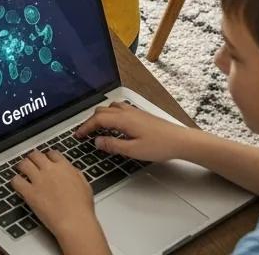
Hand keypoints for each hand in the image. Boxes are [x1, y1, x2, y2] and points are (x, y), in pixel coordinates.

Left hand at [11, 150, 104, 247]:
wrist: (75, 223)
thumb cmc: (82, 209)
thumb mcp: (85, 186)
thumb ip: (76, 174)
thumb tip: (71, 170)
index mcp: (64, 167)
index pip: (52, 153)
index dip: (48, 156)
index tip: (46, 160)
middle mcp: (49, 170)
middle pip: (35, 155)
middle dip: (33, 158)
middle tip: (31, 163)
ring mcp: (38, 180)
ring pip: (24, 164)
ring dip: (22, 166)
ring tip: (21, 170)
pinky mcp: (29, 192)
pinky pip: (16, 181)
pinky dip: (15, 181)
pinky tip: (18, 185)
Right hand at [75, 101, 191, 163]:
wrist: (180, 140)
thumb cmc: (160, 146)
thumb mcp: (134, 150)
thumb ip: (113, 145)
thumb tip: (97, 142)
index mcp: (122, 119)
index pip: (97, 119)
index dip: (85, 127)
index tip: (78, 135)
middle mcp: (126, 111)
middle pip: (101, 111)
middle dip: (91, 121)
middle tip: (85, 133)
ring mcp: (133, 111)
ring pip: (110, 108)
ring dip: (101, 116)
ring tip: (98, 129)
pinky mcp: (139, 114)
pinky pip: (118, 109)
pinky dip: (111, 115)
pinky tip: (116, 125)